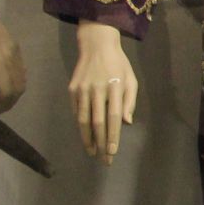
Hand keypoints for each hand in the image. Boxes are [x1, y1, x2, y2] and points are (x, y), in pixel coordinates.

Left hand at [0, 17, 25, 111]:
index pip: (7, 90)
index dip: (2, 104)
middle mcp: (11, 59)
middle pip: (18, 87)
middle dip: (10, 101)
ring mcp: (16, 53)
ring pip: (23, 79)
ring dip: (15, 92)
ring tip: (2, 98)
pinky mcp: (17, 49)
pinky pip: (22, 69)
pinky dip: (17, 81)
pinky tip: (6, 83)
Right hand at [68, 20, 135, 163]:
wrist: (96, 45)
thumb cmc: (119, 64)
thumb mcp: (131, 79)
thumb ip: (130, 101)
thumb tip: (125, 123)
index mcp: (115, 88)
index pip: (114, 117)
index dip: (112, 136)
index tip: (112, 151)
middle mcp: (97, 90)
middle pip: (98, 122)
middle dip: (100, 143)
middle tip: (104, 159)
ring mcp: (82, 90)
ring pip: (83, 120)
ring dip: (87, 138)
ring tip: (92, 152)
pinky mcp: (72, 89)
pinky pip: (77, 111)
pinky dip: (80, 125)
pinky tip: (85, 135)